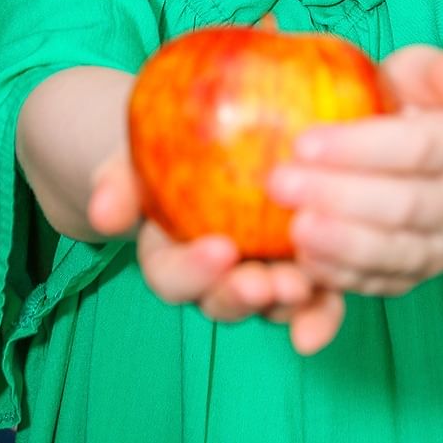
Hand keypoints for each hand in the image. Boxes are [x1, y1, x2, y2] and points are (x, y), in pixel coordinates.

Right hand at [87, 151, 344, 354]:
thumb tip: (103, 211)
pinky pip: (315, 293)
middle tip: (266, 282)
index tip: (219, 250)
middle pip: (224, 300)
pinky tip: (339, 297)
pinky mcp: (300, 266)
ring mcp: (258, 275)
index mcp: (169, 256)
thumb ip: (116, 183)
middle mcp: (214, 276)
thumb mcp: (131, 155)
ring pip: (271, 303)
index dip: (194, 270)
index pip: (172, 275)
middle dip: (244, 296)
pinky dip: (326, 304)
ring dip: (289, 302)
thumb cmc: (160, 145)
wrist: (200, 138)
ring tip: (305, 284)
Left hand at [268, 46, 442, 296]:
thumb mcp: (425, 72)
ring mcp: (441, 244)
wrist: (431, 156)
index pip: (415, 147)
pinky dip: (343, 277)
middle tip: (279, 183)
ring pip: (395, 252)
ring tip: (294, 231)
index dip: (359, 148)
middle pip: (402, 205)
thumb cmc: (414, 101)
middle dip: (338, 197)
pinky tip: (305, 263)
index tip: (303, 142)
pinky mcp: (414, 275)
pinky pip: (380, 283)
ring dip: (341, 244)